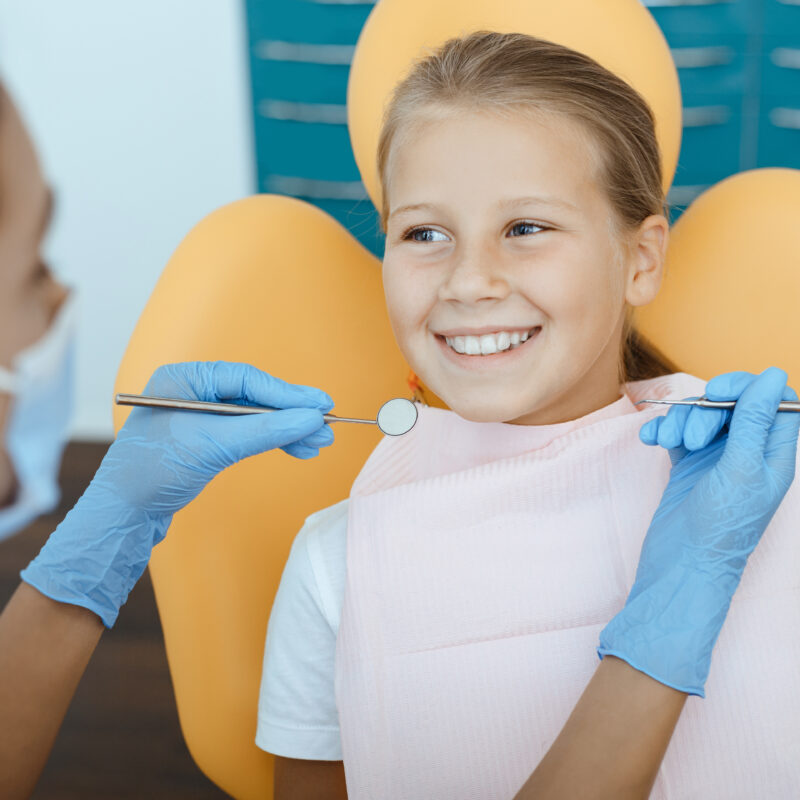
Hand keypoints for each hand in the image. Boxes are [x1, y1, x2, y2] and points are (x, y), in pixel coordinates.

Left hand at [20, 361, 334, 626]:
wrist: (122, 516)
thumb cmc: (154, 473)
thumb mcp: (214, 445)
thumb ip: (266, 430)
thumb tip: (311, 419)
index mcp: (185, 379)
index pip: (248, 379)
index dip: (288, 393)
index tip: (321, 405)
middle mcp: (192, 392)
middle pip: (256, 397)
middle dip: (291, 414)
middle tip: (326, 427)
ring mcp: (199, 418)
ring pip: (255, 417)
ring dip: (287, 430)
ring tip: (318, 444)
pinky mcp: (205, 441)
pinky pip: (248, 434)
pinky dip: (272, 442)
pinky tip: (296, 448)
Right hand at [598, 366, 799, 695]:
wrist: (681, 567)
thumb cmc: (720, 527)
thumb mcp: (741, 469)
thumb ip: (755, 420)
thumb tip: (771, 374)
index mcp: (773, 454)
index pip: (774, 401)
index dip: (749, 389)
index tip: (721, 395)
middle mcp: (747, 453)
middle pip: (732, 404)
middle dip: (707, 410)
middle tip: (694, 436)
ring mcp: (716, 460)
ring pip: (701, 417)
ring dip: (681, 421)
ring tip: (670, 444)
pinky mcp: (687, 466)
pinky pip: (676, 433)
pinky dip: (662, 431)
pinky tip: (651, 441)